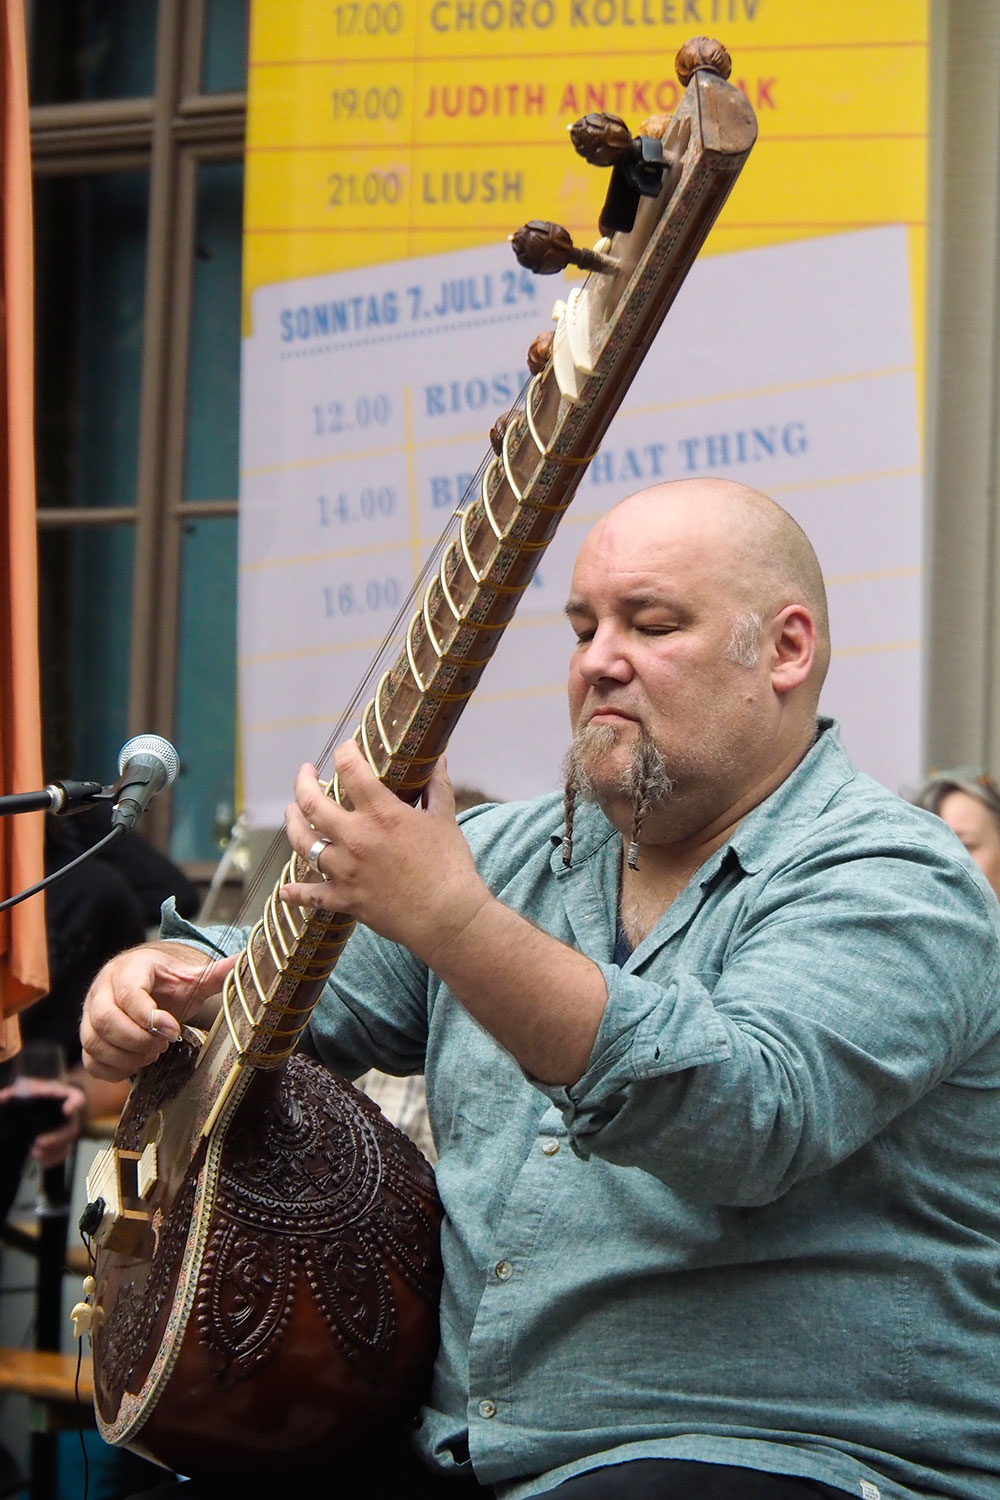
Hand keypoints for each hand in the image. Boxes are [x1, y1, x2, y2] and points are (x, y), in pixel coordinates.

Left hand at [0, 1078, 86, 1167]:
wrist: (36, 1104)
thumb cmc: (33, 1093)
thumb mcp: (23, 1089)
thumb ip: (13, 1094)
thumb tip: (1, 1099)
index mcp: (63, 1098)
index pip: (76, 1099)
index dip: (74, 1105)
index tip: (66, 1111)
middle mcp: (69, 1115)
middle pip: (71, 1128)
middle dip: (56, 1138)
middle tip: (38, 1142)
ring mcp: (66, 1130)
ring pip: (67, 1144)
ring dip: (53, 1152)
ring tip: (34, 1154)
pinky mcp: (61, 1143)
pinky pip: (63, 1153)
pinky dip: (53, 1159)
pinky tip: (42, 1161)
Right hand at [80, 942, 236, 1082]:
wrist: (143, 982)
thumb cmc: (167, 982)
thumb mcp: (189, 976)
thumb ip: (214, 973)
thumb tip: (243, 961)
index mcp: (128, 970)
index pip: (129, 994)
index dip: (150, 1017)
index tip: (174, 1031)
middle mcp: (102, 990)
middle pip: (105, 1020)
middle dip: (137, 1040)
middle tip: (162, 1046)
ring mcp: (89, 1015)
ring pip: (94, 1042)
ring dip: (126, 1056)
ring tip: (152, 1054)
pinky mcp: (88, 1037)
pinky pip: (90, 1061)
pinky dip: (113, 1070)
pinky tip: (137, 1064)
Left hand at [280, 744, 489, 965]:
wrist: (447, 917)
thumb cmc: (450, 866)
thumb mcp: (445, 819)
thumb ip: (437, 786)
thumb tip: (439, 758)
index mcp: (381, 813)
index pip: (350, 769)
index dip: (344, 752)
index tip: (345, 748)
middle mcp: (355, 837)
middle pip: (311, 803)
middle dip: (303, 782)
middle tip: (305, 773)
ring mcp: (345, 870)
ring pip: (302, 842)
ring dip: (292, 824)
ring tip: (290, 811)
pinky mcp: (345, 899)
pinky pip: (311, 895)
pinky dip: (296, 894)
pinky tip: (285, 891)